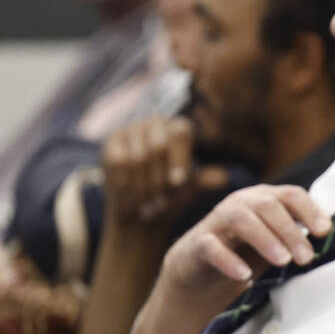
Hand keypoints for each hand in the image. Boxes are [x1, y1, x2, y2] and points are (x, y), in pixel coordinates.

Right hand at [100, 116, 224, 223]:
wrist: (140, 211)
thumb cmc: (170, 196)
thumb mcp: (190, 190)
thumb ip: (205, 181)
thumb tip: (222, 177)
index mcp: (179, 129)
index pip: (181, 132)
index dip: (179, 159)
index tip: (176, 183)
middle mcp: (156, 122)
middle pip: (158, 145)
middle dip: (159, 178)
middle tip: (159, 197)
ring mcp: (132, 128)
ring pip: (137, 156)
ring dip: (142, 184)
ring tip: (146, 197)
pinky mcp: (112, 140)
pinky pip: (118, 161)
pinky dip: (125, 181)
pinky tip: (128, 189)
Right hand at [162, 184, 332, 289]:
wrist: (200, 269)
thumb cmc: (247, 253)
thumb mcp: (277, 244)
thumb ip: (300, 240)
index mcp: (264, 200)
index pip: (290, 195)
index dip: (310, 210)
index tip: (326, 231)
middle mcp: (241, 204)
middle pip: (268, 205)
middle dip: (290, 230)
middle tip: (307, 257)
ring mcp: (218, 221)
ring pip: (241, 218)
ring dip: (265, 238)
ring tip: (283, 261)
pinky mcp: (198, 244)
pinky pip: (211, 247)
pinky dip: (228, 260)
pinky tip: (244, 276)